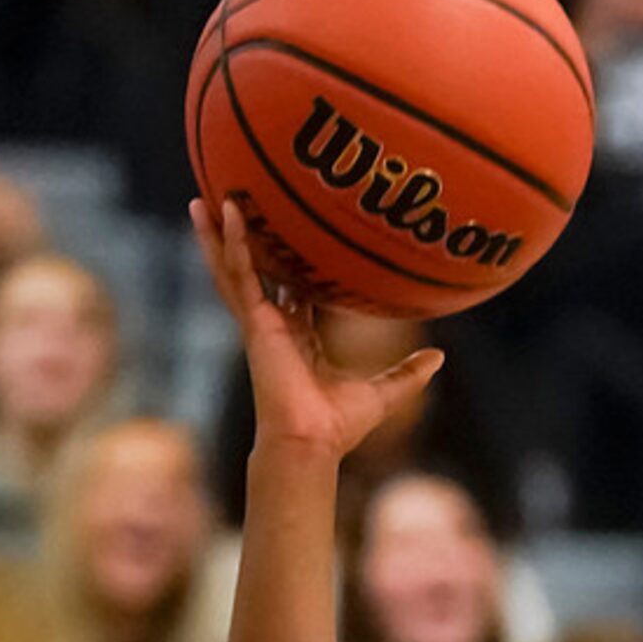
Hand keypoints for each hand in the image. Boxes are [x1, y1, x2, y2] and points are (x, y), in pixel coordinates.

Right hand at [189, 199, 441, 458]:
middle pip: (254, 273)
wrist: (312, 442)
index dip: (287, 262)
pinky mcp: (254, 323)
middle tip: (232, 205)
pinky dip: (233, 244)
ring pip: (234, 269)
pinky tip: (229, 213)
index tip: (287, 232)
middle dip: (241, 242)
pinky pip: (240, 275)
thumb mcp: (384, 392)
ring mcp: (259, 323)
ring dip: (220, 234)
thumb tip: (439, 357)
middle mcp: (274, 326)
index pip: (290, 289)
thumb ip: (408, 373)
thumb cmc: (338, 427)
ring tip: (203, 200)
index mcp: (298, 338)